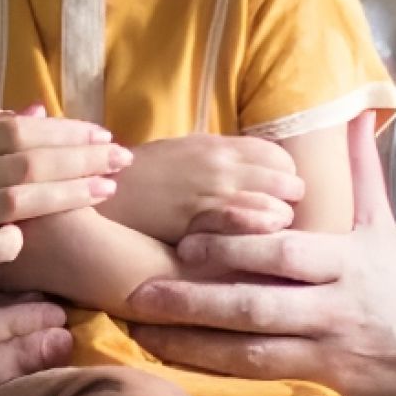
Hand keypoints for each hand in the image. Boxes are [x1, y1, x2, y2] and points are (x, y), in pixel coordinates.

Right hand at [0, 110, 126, 289]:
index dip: (65, 132)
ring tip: (109, 189)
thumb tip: (37, 113)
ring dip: (70, 194)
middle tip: (122, 158)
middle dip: (82, 158)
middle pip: (28, 159)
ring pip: (21, 199)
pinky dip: (23, 239)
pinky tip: (49, 237)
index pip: (17, 128)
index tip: (102, 134)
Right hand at [99, 134, 303, 242]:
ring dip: (277, 225)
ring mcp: (215, 197)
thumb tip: (258, 167)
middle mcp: (224, 167)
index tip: (278, 194)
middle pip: (288, 184)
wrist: (107, 195)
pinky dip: (259, 240)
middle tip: (277, 220)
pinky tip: (249, 249)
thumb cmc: (145, 175)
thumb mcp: (187, 151)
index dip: (284, 179)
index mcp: (221, 146)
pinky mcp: (204, 226)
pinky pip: (251, 231)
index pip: (281, 159)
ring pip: (278, 211)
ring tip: (265, 238)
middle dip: (287, 203)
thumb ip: (223, 157)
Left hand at [123, 110, 395, 395]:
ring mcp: (323, 347)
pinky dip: (214, 368)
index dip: (236, 248)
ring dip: (192, 342)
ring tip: (141, 329)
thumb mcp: (381, 227)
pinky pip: (258, 375)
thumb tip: (356, 115)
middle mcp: (330, 305)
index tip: (187, 242)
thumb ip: (360, 172)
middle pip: (257, 303)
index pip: (285, 252)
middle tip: (143, 289)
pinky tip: (174, 359)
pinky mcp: (318, 378)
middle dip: (197, 299)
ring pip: (250, 348)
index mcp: (343, 261)